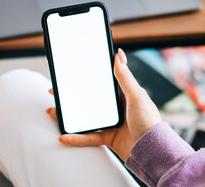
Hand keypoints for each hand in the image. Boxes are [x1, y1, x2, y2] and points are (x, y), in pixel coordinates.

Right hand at [46, 48, 160, 160]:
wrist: (152, 150)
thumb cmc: (149, 122)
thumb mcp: (137, 96)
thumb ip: (125, 77)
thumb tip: (118, 55)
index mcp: (122, 94)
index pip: (101, 83)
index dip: (86, 77)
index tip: (72, 73)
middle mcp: (115, 107)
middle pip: (88, 99)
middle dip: (71, 96)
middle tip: (57, 91)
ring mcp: (110, 122)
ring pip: (84, 117)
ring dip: (68, 115)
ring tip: (53, 111)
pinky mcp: (107, 137)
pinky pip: (88, 137)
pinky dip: (76, 138)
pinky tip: (64, 136)